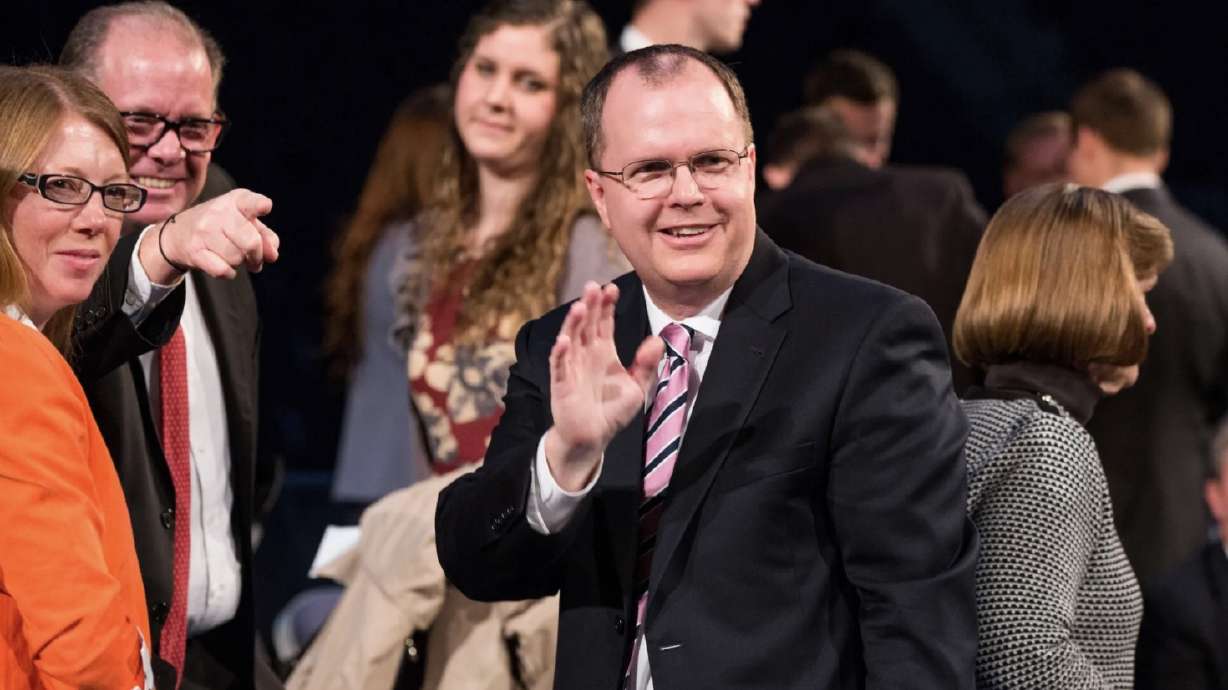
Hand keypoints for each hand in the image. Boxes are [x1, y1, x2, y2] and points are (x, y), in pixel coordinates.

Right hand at [139, 189, 279, 282]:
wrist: (178, 234)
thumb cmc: (220, 227)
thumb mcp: (244, 223)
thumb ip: (266, 236)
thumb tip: (272, 255)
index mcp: (235, 201)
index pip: (249, 201)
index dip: (259, 205)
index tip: (265, 207)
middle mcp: (218, 212)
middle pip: (251, 242)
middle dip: (256, 256)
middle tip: (253, 259)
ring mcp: (204, 230)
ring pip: (236, 258)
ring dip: (239, 263)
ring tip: (232, 256)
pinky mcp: (194, 250)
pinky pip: (222, 269)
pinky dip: (228, 273)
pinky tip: (224, 266)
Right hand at [544, 282, 663, 490]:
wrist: (594, 437)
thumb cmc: (612, 410)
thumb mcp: (637, 387)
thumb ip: (646, 364)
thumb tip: (657, 340)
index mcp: (603, 351)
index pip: (603, 322)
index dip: (606, 305)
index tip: (612, 288)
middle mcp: (585, 354)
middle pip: (585, 324)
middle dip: (589, 305)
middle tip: (593, 286)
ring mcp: (572, 367)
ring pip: (570, 339)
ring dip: (573, 323)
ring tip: (579, 306)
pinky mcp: (562, 385)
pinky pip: (559, 366)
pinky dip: (560, 353)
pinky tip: (564, 341)